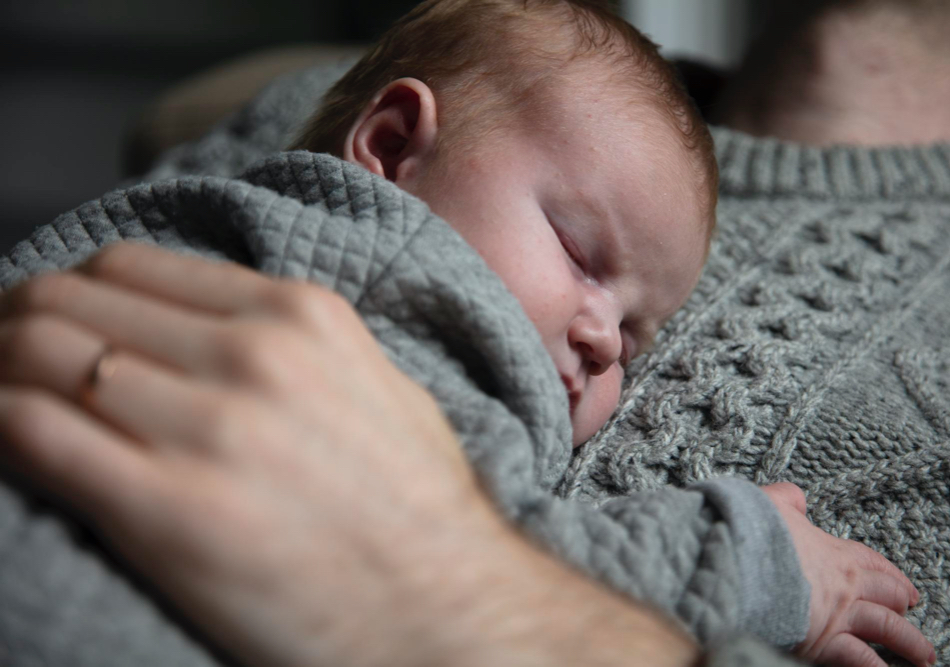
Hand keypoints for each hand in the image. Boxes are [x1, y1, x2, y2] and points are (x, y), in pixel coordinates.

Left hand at [0, 243, 492, 666]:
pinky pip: (34, 433)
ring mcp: (208, 429)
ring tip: (1, 393)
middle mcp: (252, 354)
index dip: (74, 287)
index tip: (58, 318)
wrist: (447, 609)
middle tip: (7, 352)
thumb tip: (207, 333)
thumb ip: (296, 345)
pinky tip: (3, 435)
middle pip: (73, 300)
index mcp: (301, 316)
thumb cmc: (417, 505)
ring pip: (40, 354)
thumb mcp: (377, 384)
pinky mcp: (166, 511)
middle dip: (20, 320)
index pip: (133, 265)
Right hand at [761, 483, 935, 666]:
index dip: (891, 574)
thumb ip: (787, 499)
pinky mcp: (825, 641)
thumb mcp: (771, 503)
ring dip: (909, 642)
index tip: (905, 587)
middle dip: (902, 605)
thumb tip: (795, 497)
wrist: (740, 560)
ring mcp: (839, 614)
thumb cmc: (754, 532)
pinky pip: (860, 659)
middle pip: (888, 595)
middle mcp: (845, 584)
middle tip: (911, 611)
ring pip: (887, 629)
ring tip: (924, 656)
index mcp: (834, 552)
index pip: (872, 563)